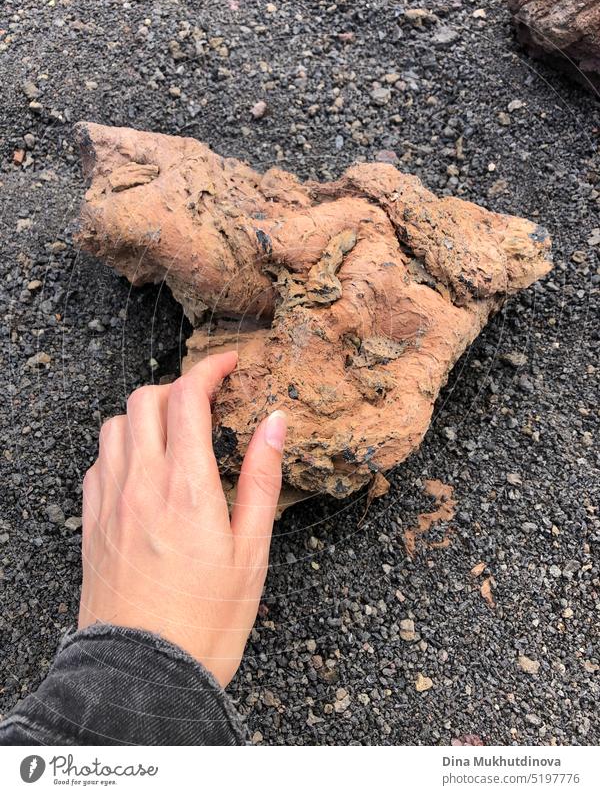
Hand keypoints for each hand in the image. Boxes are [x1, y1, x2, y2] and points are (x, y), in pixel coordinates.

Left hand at [78, 351, 286, 686]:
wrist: (143, 675)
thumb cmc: (206, 621)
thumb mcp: (252, 552)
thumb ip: (262, 479)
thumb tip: (275, 422)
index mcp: (187, 488)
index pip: (188, 398)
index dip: (210, 369)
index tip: (229, 363)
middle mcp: (141, 484)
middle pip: (145, 399)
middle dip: (178, 385)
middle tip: (206, 400)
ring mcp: (109, 502)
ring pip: (115, 424)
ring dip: (145, 413)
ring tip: (175, 431)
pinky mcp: (91, 523)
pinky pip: (97, 462)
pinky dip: (121, 446)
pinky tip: (143, 467)